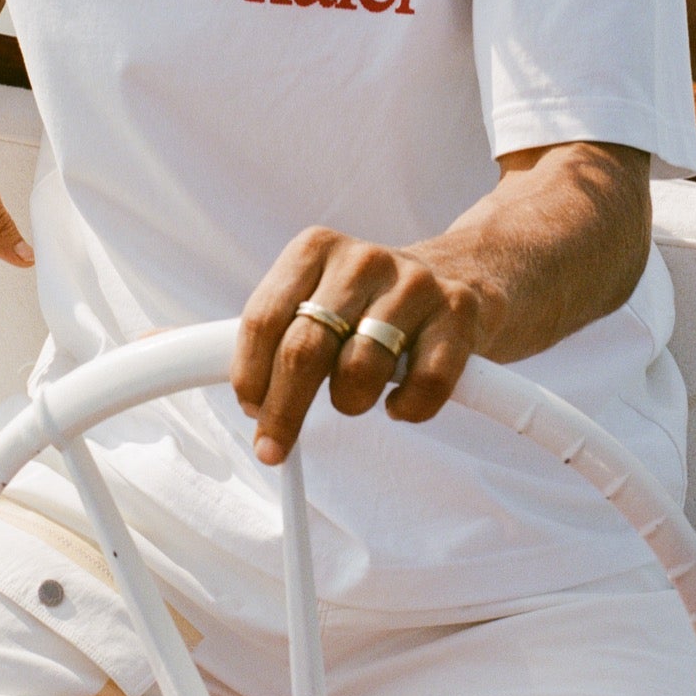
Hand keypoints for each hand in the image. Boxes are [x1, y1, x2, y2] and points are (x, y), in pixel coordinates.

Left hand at [231, 227, 497, 466]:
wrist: (465, 272)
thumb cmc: (372, 300)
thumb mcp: (319, 295)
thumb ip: (276, 333)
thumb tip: (231, 388)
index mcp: (315, 249)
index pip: (264, 319)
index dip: (251, 375)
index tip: (251, 411)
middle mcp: (362, 260)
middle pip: (304, 349)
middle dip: (283, 411)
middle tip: (274, 446)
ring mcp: (414, 284)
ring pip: (360, 371)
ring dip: (350, 402)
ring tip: (356, 396)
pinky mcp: (458, 312)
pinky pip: (425, 385)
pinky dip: (407, 409)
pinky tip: (398, 403)